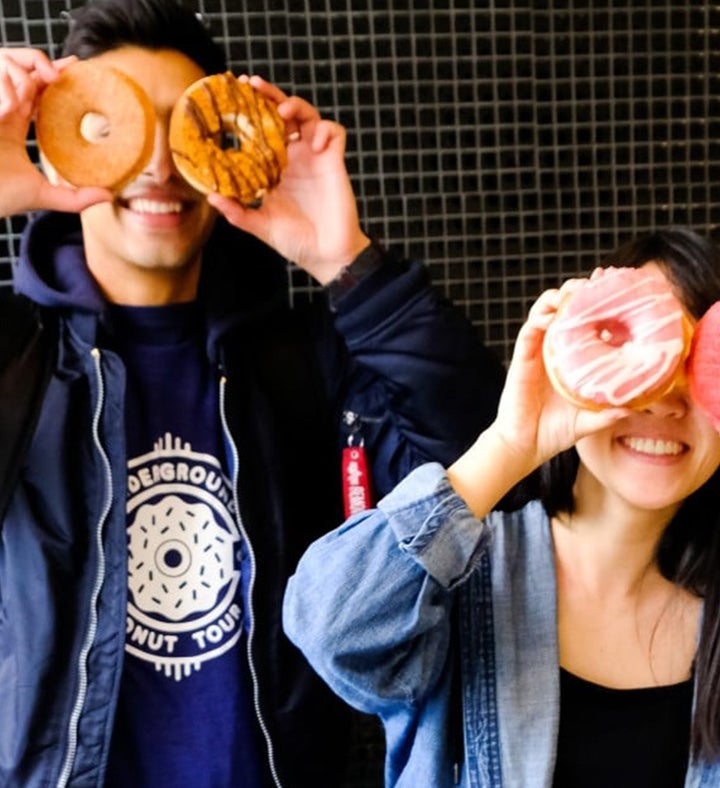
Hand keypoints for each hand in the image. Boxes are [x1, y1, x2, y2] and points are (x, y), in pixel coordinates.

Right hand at [0, 48, 110, 217]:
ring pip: (7, 66)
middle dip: (42, 62)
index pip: (34, 90)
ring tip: (25, 102)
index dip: (53, 77)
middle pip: (21, 69)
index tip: (76, 69)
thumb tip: (109, 196)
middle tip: (66, 69)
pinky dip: (6, 90)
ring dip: (24, 78)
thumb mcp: (41, 195)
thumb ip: (75, 197)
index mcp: (12, 124)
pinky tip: (6, 111)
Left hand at [208, 76, 369, 283]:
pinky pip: (334, 133)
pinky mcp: (334, 162)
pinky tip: (312, 145)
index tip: (232, 96)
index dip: (249, 112)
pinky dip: (325, 130)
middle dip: (270, 95)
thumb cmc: (296, 242)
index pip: (261, 130)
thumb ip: (237, 212)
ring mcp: (315, 158)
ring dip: (296, 106)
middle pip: (283, 114)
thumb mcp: (259, 225)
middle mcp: (295, 158)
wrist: (326, 255)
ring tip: (283, 112)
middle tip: (252, 85)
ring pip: (309, 115)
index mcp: (276, 168)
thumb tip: (210, 197)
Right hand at [493, 280, 630, 471]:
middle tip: (595, 281)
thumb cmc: (554, 431)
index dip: (597, 301)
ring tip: (572, 293)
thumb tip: (633, 408)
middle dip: (578, 290)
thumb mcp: (589, 421)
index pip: (585, 321)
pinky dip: (540, 319)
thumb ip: (608, 414)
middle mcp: (556, 350)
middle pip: (565, 308)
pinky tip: (552, 317)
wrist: (525, 445)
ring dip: (558, 297)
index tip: (612, 286)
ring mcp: (538, 351)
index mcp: (573, 360)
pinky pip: (529, 330)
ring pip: (545, 310)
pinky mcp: (523, 357)